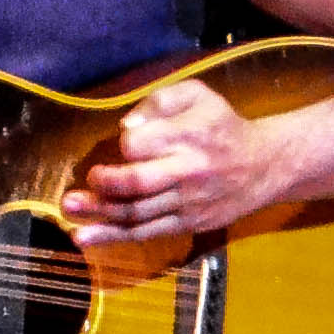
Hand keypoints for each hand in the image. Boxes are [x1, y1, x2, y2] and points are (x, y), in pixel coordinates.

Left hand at [62, 77, 284, 248]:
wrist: (264, 166)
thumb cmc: (223, 127)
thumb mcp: (199, 96)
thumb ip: (160, 101)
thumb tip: (127, 126)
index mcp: (189, 136)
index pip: (141, 144)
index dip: (125, 143)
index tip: (124, 142)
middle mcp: (188, 172)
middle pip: (136, 184)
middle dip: (103, 185)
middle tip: (80, 183)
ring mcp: (187, 203)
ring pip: (136, 214)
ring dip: (98, 215)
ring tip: (69, 212)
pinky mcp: (187, 224)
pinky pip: (146, 233)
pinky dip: (113, 237)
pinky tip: (86, 237)